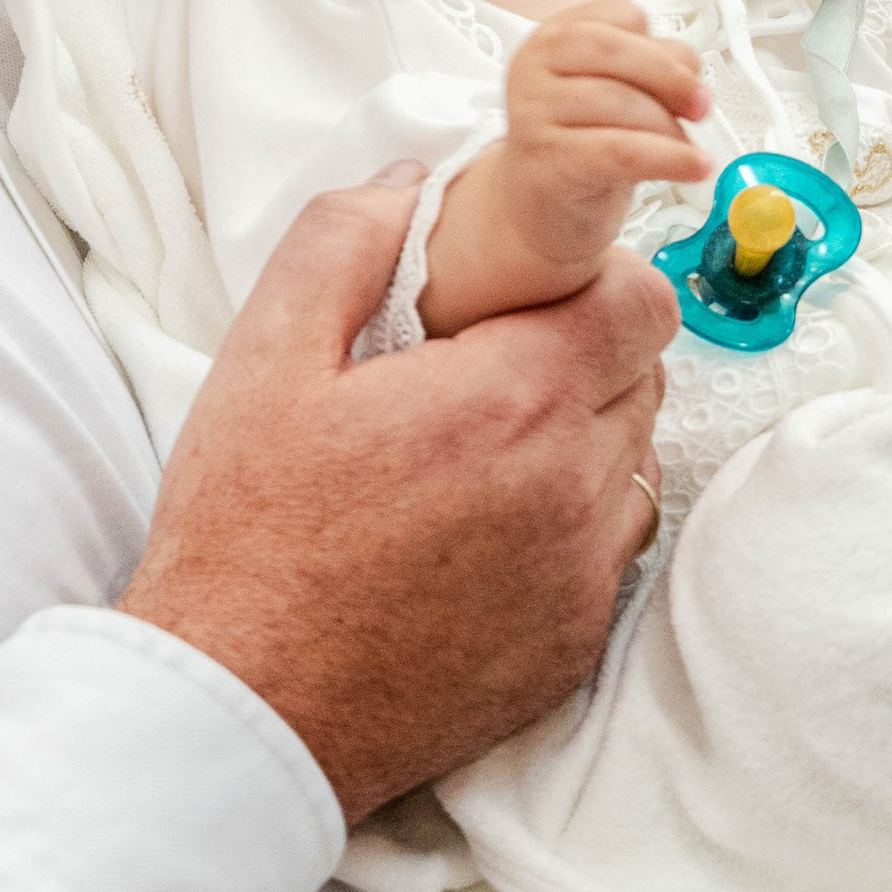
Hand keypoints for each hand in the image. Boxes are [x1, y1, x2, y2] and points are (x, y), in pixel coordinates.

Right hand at [122, 174, 674, 824]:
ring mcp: (580, 576)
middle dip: (583, 349)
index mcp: (510, 400)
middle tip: (485, 364)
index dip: (594, 278)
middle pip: (645, 375)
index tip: (526, 291)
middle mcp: (571, 488)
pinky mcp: (571, 646)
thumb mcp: (264, 358)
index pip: (640, 300)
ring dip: (581, 437)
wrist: (246, 708)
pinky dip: (567, 524)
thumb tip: (409, 184)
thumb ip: (345, 243)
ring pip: (633, 462)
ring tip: (476, 450)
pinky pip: (609, 551)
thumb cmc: (246, 536)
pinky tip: (478, 529)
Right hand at [499, 0, 711, 267]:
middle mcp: (534, 66)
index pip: (616, 15)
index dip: (661, 43)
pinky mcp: (547, 159)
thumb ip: (648, 70)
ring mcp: (534, 113)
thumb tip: (691, 78)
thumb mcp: (611, 93)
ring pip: (620, 102)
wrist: (539, 208)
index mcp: (553, 37)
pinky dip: (668, 158)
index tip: (690, 72)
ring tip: (688, 150)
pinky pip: (620, 151)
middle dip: (670, 76)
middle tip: (702, 107)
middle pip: (614, 50)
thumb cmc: (582, 143)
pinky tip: (693, 167)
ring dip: (670, 127)